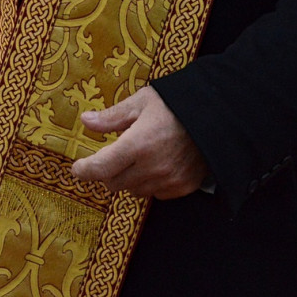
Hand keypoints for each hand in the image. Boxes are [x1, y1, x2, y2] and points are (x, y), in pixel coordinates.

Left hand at [69, 87, 209, 198]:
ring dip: (128, 178)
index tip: (77, 168)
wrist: (218, 116)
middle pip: (114, 183)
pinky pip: (155, 193)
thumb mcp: (141, 102)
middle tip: (112, 156)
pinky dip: (150, 183)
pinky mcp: (183, 187)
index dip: (85, 170)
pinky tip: (155, 165)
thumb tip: (86, 121)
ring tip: (138, 157)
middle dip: (107, 172)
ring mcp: (168, 180)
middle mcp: (152, 167)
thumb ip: (112, 117)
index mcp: (138, 144)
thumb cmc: (176, 104)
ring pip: (134, 190)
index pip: (101, 168)